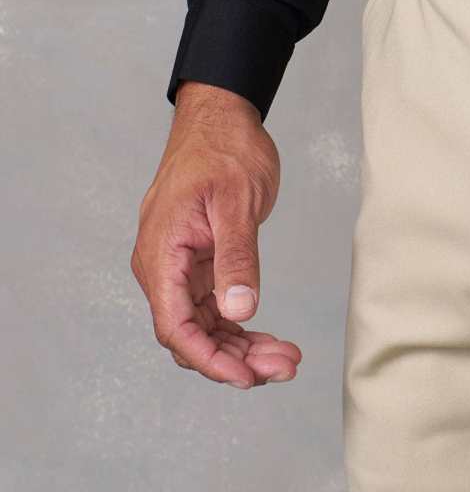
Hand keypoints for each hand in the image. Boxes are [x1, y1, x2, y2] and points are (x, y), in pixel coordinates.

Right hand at [131, 83, 301, 388]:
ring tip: (286, 359)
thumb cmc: (224, 147)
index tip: (245, 377)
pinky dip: (240, 326)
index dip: (208, 359)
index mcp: (161, 253)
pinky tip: (268, 338)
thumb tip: (239, 311)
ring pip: (205, 325)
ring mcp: (179, 267)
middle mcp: (163, 267)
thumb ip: (236, 256)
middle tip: (285, 367)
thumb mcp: (236, 200)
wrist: (221, 115)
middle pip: (192, 333)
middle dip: (236, 359)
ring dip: (242, 347)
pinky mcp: (197, 263)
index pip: (175, 325)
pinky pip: (214, 307)